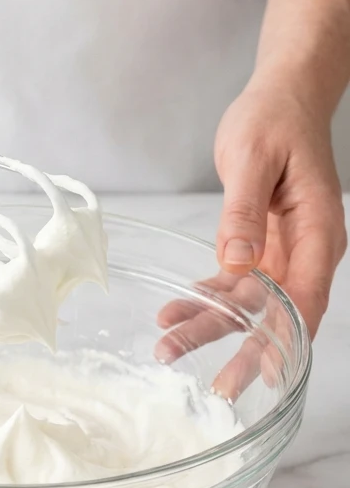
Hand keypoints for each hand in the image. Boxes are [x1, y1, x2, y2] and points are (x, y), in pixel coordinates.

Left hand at [154, 81, 345, 397]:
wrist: (280, 99)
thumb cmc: (273, 121)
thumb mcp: (253, 160)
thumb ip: (243, 213)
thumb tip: (238, 261)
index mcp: (319, 232)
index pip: (307, 298)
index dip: (285, 338)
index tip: (262, 369)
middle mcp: (307, 251)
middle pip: (279, 313)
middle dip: (247, 351)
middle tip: (218, 388)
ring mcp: (284, 253)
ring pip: (250, 304)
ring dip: (212, 326)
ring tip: (167, 347)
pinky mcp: (260, 247)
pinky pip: (233, 283)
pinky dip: (205, 299)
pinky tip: (175, 314)